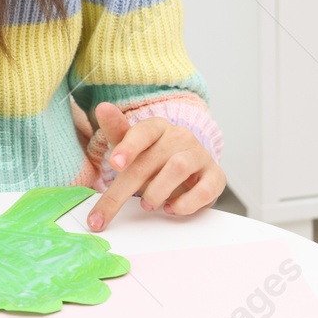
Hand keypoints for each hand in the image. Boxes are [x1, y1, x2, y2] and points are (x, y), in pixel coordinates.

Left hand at [85, 101, 224, 231]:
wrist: (188, 171)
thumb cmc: (154, 158)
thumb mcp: (131, 146)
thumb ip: (116, 130)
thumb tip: (102, 108)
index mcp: (157, 127)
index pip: (143, 131)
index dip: (128, 147)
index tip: (115, 164)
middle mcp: (180, 137)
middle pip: (152, 159)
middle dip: (127, 188)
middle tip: (110, 208)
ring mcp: (199, 155)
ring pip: (179, 167)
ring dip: (157, 191)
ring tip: (147, 204)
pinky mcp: (215, 176)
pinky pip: (205, 189)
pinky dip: (186, 203)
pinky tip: (172, 208)